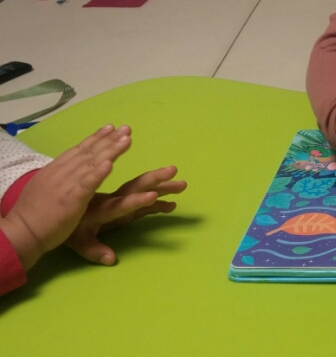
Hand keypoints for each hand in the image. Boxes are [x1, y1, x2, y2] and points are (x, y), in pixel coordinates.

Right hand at [0, 124, 130, 269]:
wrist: (21, 232)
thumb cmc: (32, 213)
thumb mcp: (44, 186)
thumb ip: (58, 176)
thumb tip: (67, 169)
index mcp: (55, 169)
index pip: (78, 150)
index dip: (95, 138)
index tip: (111, 127)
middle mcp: (61, 173)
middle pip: (88, 153)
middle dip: (108, 140)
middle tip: (126, 128)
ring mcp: (66, 186)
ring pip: (91, 164)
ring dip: (110, 151)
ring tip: (126, 140)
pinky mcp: (71, 200)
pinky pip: (86, 184)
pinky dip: (97, 174)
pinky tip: (109, 165)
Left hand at [66, 165, 186, 264]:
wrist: (57, 217)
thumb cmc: (69, 228)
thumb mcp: (79, 241)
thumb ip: (94, 250)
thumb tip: (111, 259)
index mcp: (102, 209)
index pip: (122, 204)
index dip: (136, 201)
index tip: (152, 196)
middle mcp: (114, 201)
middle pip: (136, 188)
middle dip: (156, 180)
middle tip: (174, 171)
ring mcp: (120, 203)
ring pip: (143, 192)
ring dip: (162, 187)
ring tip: (182, 184)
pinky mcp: (123, 207)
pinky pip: (143, 203)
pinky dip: (158, 203)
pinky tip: (172, 205)